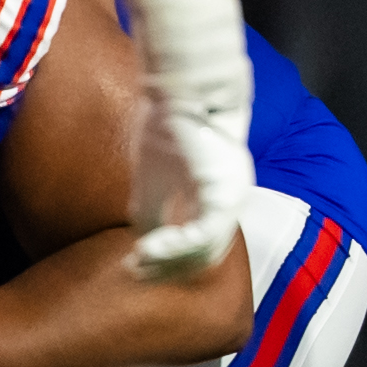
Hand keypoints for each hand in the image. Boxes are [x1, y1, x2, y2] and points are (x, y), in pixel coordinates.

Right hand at [129, 92, 252, 279]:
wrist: (180, 93)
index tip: (134, 267)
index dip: (168, 264)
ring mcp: (232, 200)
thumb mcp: (153, 178)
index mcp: (216, 201)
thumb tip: (142, 241)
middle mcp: (231, 205)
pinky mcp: (224, 193)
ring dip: (169, 262)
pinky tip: (148, 247)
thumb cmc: (167, 126)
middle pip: (207, 257)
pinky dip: (177, 247)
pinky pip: (205, 234)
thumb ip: (153, 210)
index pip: (200, 248)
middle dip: (168, 270)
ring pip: (208, 251)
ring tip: (138, 262)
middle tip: (134, 272)